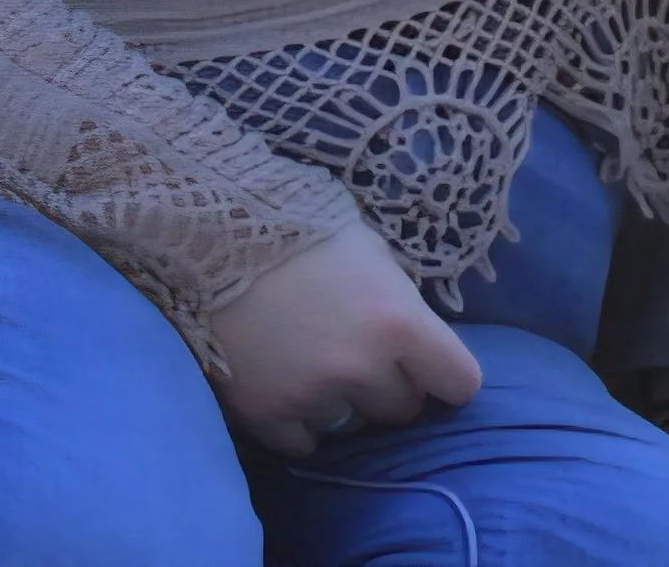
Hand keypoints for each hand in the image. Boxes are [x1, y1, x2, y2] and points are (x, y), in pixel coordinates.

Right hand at [212, 218, 481, 459]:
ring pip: (354, 427)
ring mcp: (313, 396)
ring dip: (340, 401)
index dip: (444, 373)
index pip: (460, 382)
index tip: (427, 365)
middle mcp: (362, 367)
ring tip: (309, 355)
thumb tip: (418, 337)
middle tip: (354, 348)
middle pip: (403, 408)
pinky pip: (305, 442)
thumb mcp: (366, 248)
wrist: (208, 230)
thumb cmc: (297, 226)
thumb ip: (398, 297)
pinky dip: (298, 419)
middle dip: (387, 383)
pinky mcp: (268, 416)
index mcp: (397, 319)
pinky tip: (281, 378)